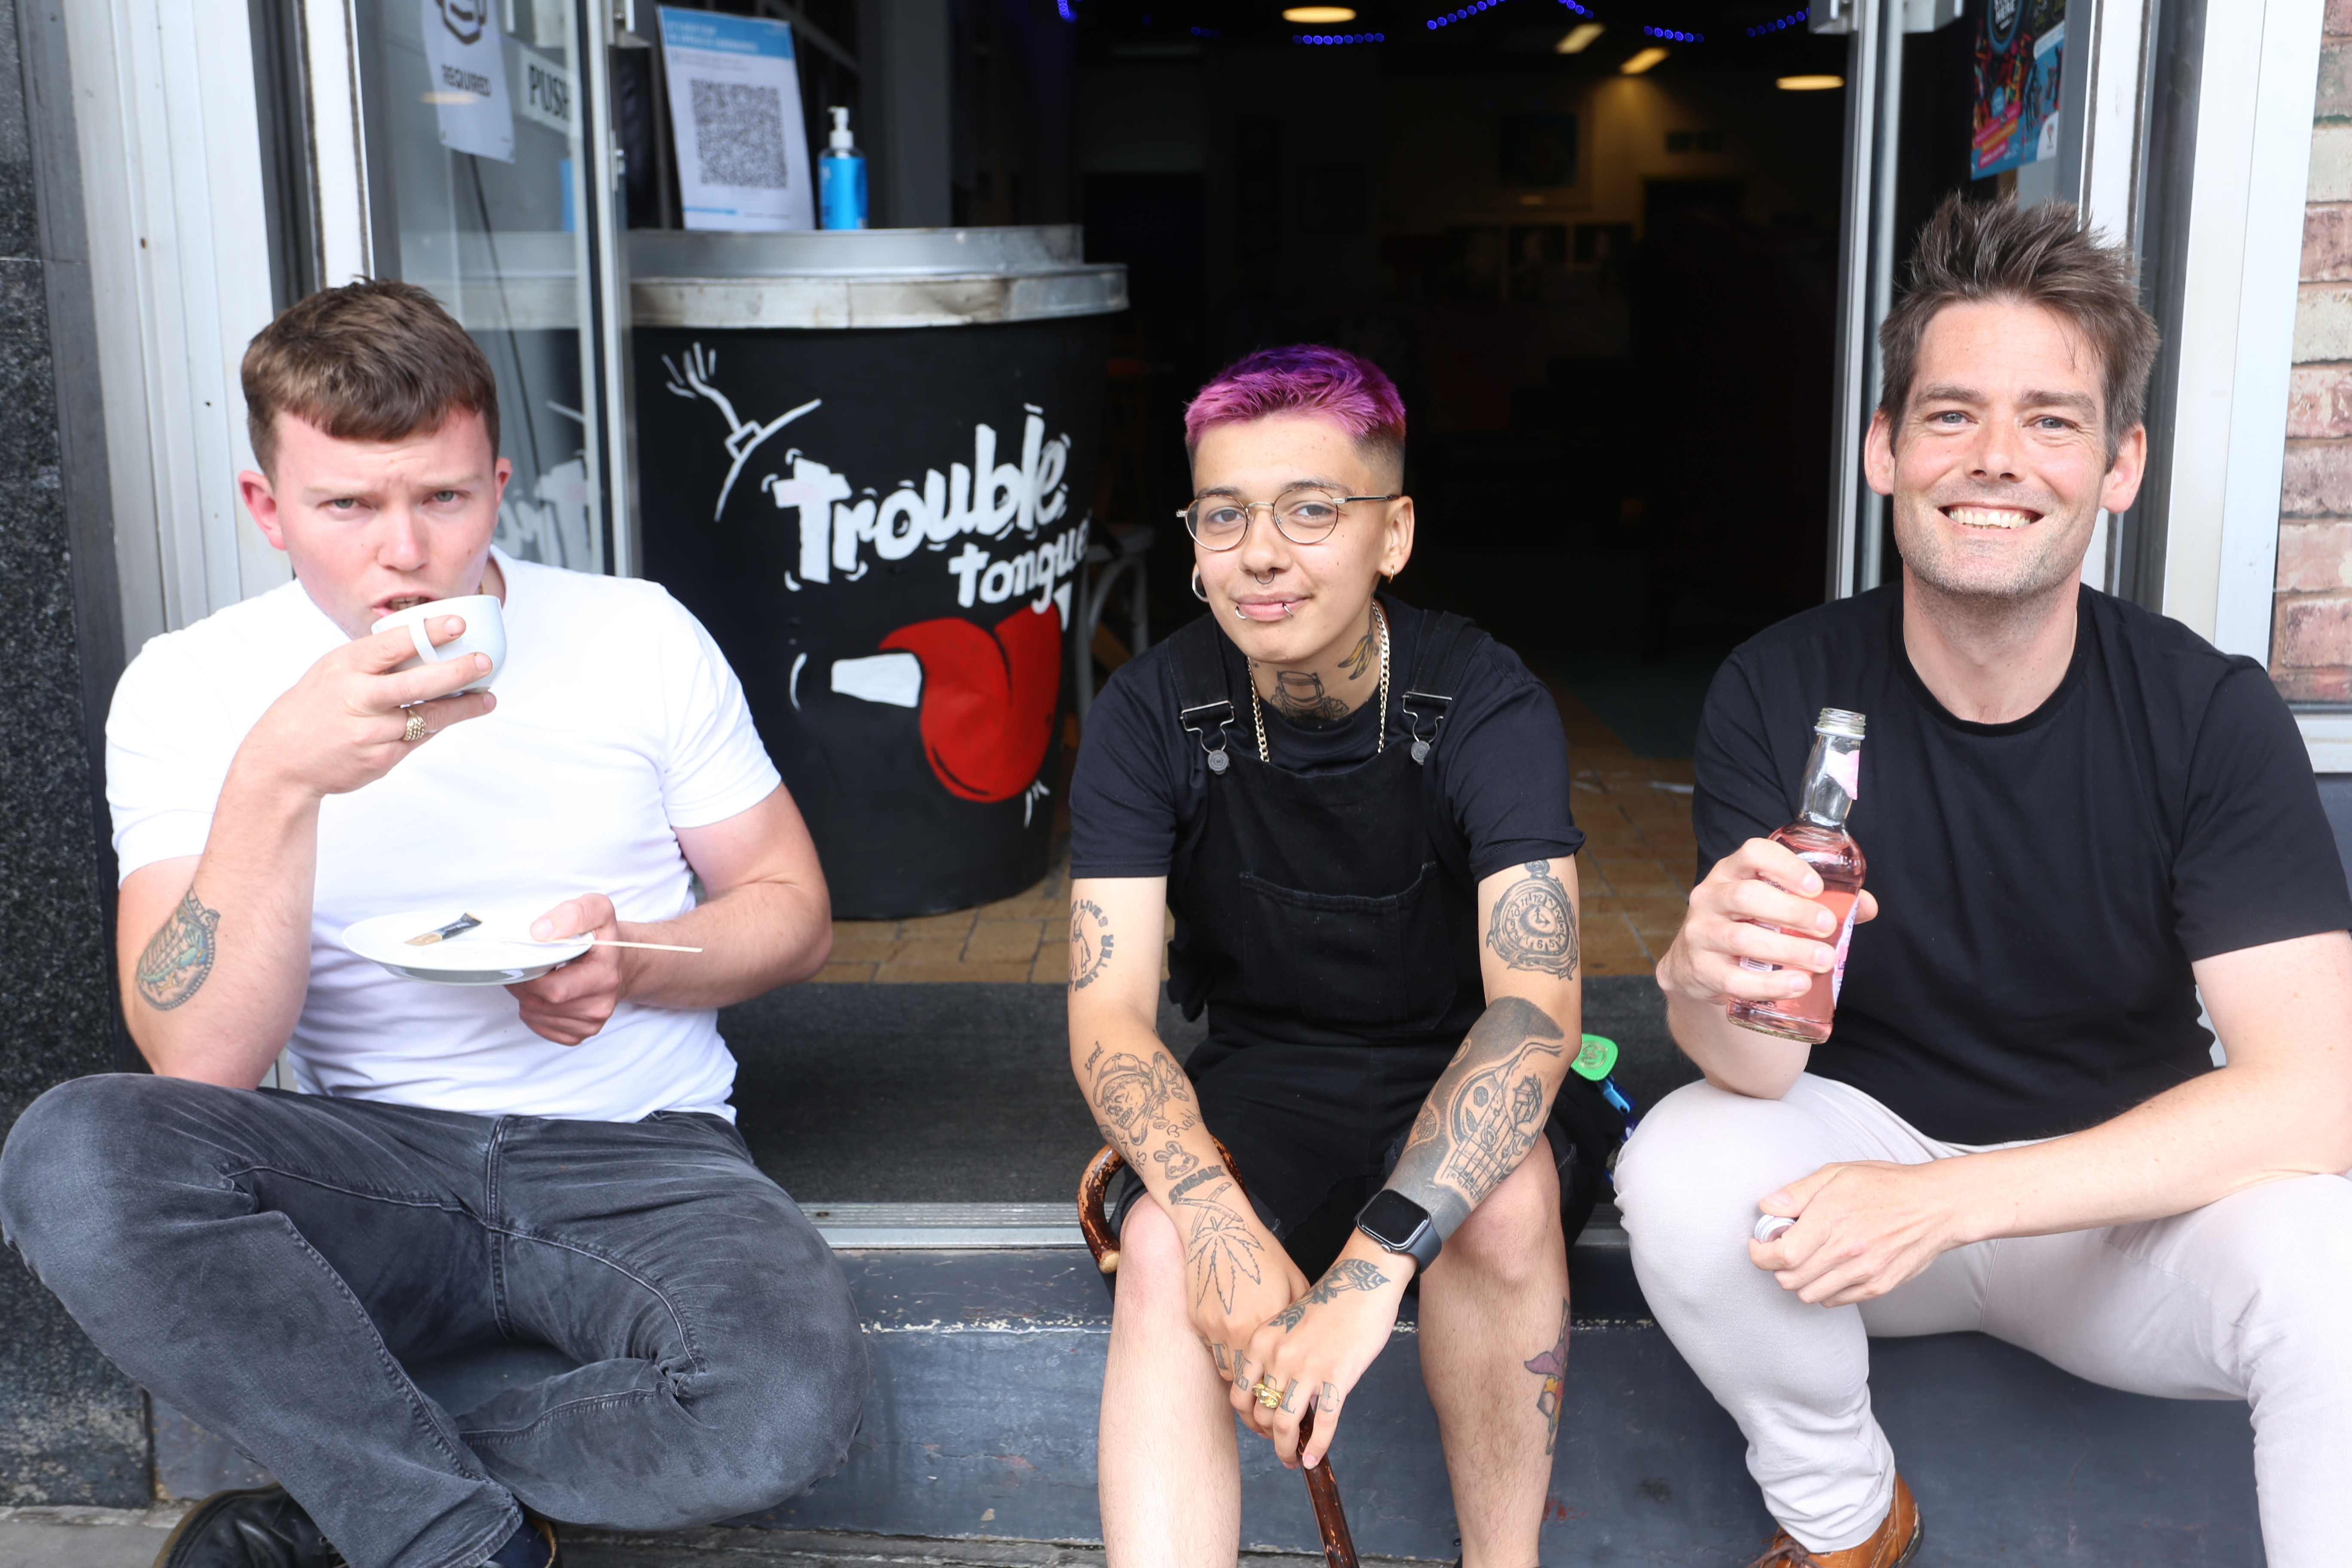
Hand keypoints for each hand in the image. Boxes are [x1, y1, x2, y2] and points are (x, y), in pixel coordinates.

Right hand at [236, 618, 496, 799]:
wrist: (282, 759)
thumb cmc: (312, 707)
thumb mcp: (332, 669)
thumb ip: (372, 658)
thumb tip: (421, 640)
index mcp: (346, 666)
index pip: (394, 644)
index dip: (430, 632)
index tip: (458, 624)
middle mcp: (360, 697)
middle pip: (419, 683)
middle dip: (458, 672)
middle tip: (484, 663)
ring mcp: (372, 731)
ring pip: (429, 715)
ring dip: (462, 707)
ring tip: (486, 697)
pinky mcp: (382, 758)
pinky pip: (419, 738)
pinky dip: (436, 726)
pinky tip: (453, 716)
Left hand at [506, 894, 633, 1045]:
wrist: (622, 963)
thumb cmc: (605, 937)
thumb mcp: (598, 909)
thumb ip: (573, 913)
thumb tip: (540, 932)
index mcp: (604, 976)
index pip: (553, 989)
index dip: (529, 974)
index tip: (523, 958)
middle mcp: (600, 1004)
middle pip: (540, 1003)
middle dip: (523, 984)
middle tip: (523, 966)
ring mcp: (591, 1022)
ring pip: (536, 1015)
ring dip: (526, 996)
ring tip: (537, 976)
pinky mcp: (581, 1033)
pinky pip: (541, 1027)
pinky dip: (534, 1011)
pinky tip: (544, 994)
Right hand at [1169, 1173, 1307, 1387]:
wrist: (1217, 1229)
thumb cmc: (1260, 1252)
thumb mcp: (1293, 1281)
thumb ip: (1299, 1318)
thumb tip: (1310, 1345)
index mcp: (1267, 1323)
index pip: (1274, 1374)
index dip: (1281, 1388)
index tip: (1286, 1395)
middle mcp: (1238, 1331)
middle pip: (1248, 1381)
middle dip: (1258, 1390)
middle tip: (1267, 1394)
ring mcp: (1214, 1328)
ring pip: (1226, 1370)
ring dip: (1239, 1373)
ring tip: (1251, 1371)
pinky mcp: (1197, 1321)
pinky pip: (1211, 1349)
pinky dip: (1222, 1351)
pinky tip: (1233, 1340)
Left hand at [1233, 1242, 1407, 1468]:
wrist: (1362, 1284)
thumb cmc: (1328, 1304)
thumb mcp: (1287, 1325)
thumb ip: (1276, 1356)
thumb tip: (1274, 1393)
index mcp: (1261, 1342)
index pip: (1240, 1394)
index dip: (1248, 1419)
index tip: (1259, 1430)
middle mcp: (1278, 1356)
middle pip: (1260, 1414)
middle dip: (1268, 1439)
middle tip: (1280, 1449)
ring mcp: (1307, 1368)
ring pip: (1285, 1424)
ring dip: (1287, 1449)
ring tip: (1293, 1460)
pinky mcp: (1337, 1376)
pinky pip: (1324, 1423)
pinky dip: (1317, 1447)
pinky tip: (1315, 1458)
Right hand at [1659, 837, 1879, 1008]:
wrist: (1699, 967)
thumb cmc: (1748, 926)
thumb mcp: (1773, 907)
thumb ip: (1820, 903)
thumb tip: (1867, 906)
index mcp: (1730, 872)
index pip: (1752, 853)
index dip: (1785, 866)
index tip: (1817, 886)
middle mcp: (1709, 897)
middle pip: (1747, 896)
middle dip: (1793, 911)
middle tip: (1828, 926)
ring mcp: (1700, 934)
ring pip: (1741, 938)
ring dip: (1787, 950)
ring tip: (1824, 960)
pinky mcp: (1699, 970)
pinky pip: (1734, 979)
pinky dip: (1769, 985)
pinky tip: (1798, 985)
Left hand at [1749, 1159, 1968, 1306]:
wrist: (1936, 1206)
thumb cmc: (1885, 1185)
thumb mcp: (1837, 1174)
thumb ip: (1797, 1193)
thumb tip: (1767, 1208)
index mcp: (1830, 1220)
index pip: (1780, 1256)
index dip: (1760, 1254)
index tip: (1759, 1244)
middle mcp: (1845, 1252)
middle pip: (1789, 1280)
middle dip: (1777, 1267)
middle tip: (1783, 1249)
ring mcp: (1863, 1273)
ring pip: (1809, 1295)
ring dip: (1799, 1280)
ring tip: (1807, 1258)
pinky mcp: (1878, 1287)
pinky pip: (1835, 1301)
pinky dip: (1824, 1289)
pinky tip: (1830, 1268)